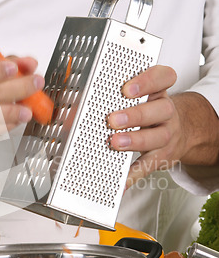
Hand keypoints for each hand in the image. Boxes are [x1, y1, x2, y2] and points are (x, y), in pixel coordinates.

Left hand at [107, 65, 178, 188]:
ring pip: (158, 137)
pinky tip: (121, 180)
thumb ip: (114, 97)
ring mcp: (167, 134)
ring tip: (115, 143)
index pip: (163, 77)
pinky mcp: (162, 157)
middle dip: (135, 115)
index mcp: (159, 91)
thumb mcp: (141, 97)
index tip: (126, 88)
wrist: (183, 132)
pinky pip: (148, 166)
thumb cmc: (151, 112)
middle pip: (160, 109)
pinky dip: (133, 174)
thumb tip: (75, 107)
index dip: (147, 81)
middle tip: (113, 119)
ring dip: (135, 140)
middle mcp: (166, 112)